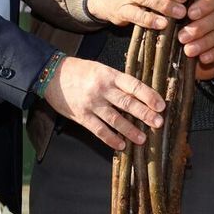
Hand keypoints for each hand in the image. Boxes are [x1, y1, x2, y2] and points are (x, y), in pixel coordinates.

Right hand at [42, 57, 165, 150]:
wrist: (51, 75)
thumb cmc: (79, 71)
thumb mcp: (100, 69)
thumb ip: (117, 81)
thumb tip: (139, 95)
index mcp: (109, 74)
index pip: (134, 85)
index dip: (149, 96)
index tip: (161, 105)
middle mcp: (102, 89)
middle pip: (127, 103)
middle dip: (145, 114)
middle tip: (158, 123)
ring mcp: (91, 103)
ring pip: (115, 119)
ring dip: (130, 130)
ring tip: (142, 139)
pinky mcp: (81, 116)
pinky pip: (99, 130)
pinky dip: (111, 139)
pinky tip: (121, 145)